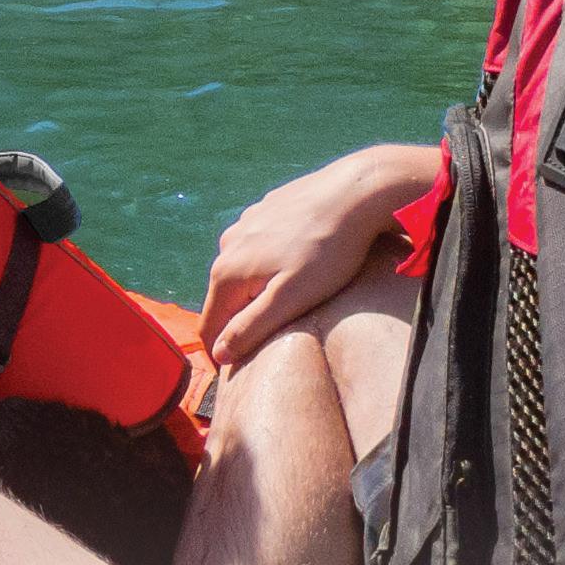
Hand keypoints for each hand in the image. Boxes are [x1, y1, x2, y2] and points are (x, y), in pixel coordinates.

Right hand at [200, 142, 438, 369]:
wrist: (355, 192)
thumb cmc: (328, 252)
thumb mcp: (291, 298)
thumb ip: (250, 327)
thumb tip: (219, 353)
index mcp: (226, 272)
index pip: (209, 325)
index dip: (221, 353)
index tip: (241, 372)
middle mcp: (226, 246)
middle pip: (223, 297)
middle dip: (240, 320)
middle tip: (274, 336)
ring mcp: (244, 223)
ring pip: (241, 270)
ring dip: (256, 289)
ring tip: (290, 297)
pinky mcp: (265, 209)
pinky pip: (258, 246)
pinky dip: (269, 262)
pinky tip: (298, 262)